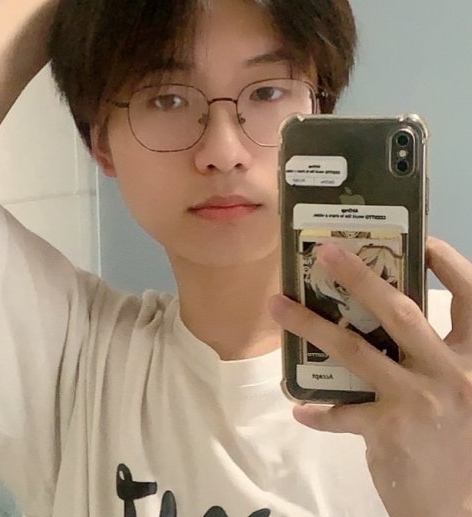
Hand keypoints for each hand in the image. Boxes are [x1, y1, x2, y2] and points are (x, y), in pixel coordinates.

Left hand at [270, 237, 471, 516]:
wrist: (466, 510)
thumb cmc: (465, 441)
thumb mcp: (464, 390)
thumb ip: (439, 356)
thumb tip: (388, 319)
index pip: (470, 298)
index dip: (448, 265)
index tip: (420, 241)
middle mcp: (451, 373)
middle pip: (401, 313)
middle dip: (361, 277)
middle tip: (326, 251)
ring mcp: (419, 401)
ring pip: (356, 351)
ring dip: (311, 325)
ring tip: (278, 306)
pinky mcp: (389, 430)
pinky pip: (343, 412)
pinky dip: (320, 409)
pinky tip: (300, 406)